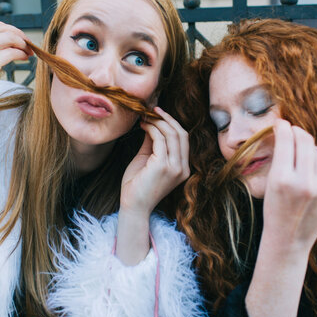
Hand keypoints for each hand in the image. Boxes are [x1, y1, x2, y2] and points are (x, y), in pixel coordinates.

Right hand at [0, 15, 32, 113]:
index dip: (4, 28)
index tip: (13, 37)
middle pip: (1, 27)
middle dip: (17, 34)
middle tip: (26, 43)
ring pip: (9, 37)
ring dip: (22, 43)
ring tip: (28, 51)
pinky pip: (11, 52)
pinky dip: (21, 53)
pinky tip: (24, 58)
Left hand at [116, 107, 189, 264]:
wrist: (133, 206)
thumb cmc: (137, 185)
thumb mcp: (147, 160)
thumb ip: (152, 143)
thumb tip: (151, 123)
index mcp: (182, 168)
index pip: (183, 139)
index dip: (172, 123)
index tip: (158, 114)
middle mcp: (183, 168)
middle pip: (181, 134)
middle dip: (167, 119)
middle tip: (153, 110)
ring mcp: (175, 168)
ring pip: (172, 134)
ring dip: (158, 122)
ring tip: (146, 117)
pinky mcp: (163, 166)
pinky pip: (160, 140)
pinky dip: (152, 129)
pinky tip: (143, 126)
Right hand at [262, 119, 316, 253]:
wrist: (288, 240)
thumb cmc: (274, 210)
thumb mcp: (270, 184)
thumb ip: (282, 158)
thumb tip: (290, 132)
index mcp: (282, 178)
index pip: (287, 139)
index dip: (283, 127)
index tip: (281, 123)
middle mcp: (304, 181)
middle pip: (305, 141)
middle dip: (297, 132)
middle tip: (291, 130)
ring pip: (316, 153)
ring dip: (306, 150)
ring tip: (296, 159)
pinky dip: (315, 166)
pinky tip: (307, 176)